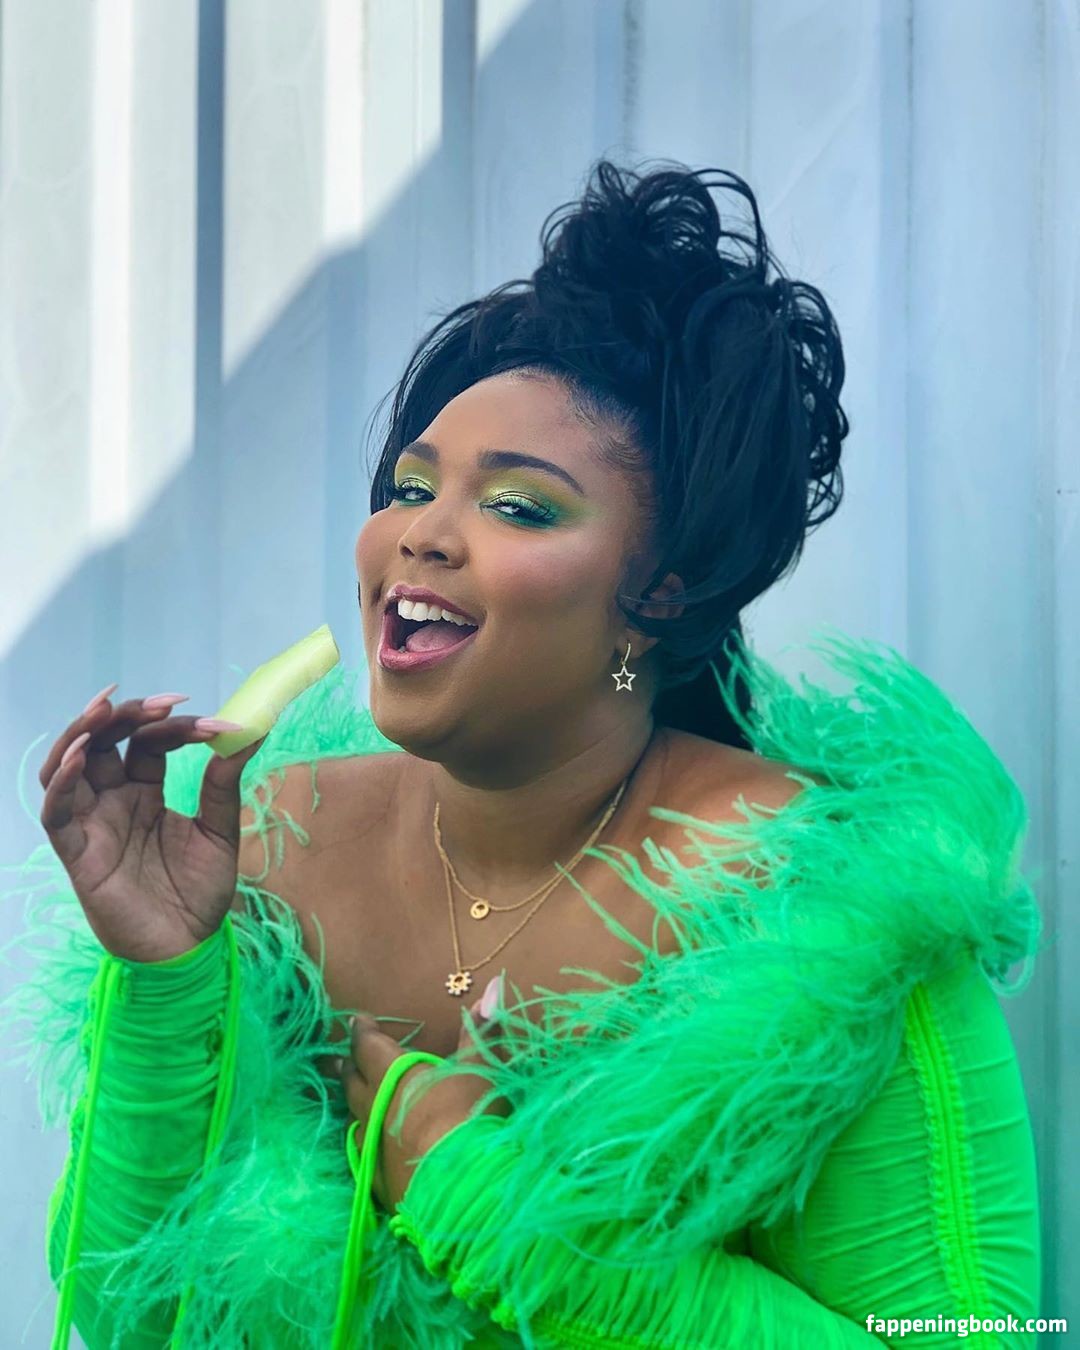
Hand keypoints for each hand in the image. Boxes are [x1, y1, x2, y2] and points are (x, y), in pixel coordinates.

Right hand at [38, 684, 266, 961]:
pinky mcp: (78, 853)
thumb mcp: (219, 831)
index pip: (149, 743)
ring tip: (105, 708)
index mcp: (144, 793)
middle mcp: (113, 802)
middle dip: (127, 715)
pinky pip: (56, 813)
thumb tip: (252, 730)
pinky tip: (78, 756)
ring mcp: (93, 825)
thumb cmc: (199, 894)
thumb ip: (224, 783)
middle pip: (104, 743)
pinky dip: (60, 782)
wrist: (188, 949)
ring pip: (68, 766)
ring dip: (81, 733)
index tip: (216, 723)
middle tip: (162, 703)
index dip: (175, 727)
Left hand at [337, 989, 511, 1212]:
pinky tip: (369, 1147)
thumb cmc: (469, 1115)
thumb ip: (480, 1030)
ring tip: (353, 1099)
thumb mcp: (480, 1068)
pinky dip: (367, 1144)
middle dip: (348, 1067)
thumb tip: (492, 987)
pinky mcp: (380, 1182)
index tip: (358, 1021)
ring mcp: (374, 1147)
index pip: (368, 1046)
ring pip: (355, 1120)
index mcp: (393, 1075)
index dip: (363, 1032)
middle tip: (340, 1059)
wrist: (462, 1187)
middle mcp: (375, 1108)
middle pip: (353, 1082)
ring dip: (354, 1106)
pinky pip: (365, 1156)